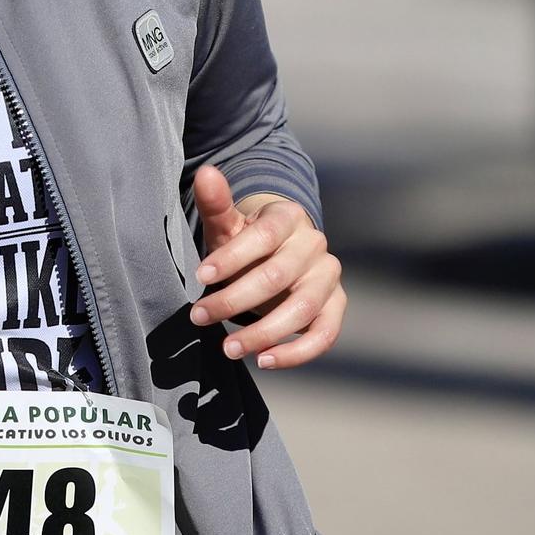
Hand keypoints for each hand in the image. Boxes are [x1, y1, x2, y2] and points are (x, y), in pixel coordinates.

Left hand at [185, 165, 345, 369]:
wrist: (278, 256)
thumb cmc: (246, 243)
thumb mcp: (228, 224)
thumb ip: (216, 203)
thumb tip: (205, 173)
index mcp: (288, 217)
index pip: (264, 236)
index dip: (232, 257)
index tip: (200, 276)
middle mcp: (314, 245)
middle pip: (277, 276)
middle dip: (234, 299)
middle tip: (199, 317)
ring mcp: (328, 277)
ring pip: (302, 309)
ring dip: (263, 333)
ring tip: (228, 348)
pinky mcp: (336, 307)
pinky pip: (325, 334)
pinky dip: (297, 352)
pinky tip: (264, 361)